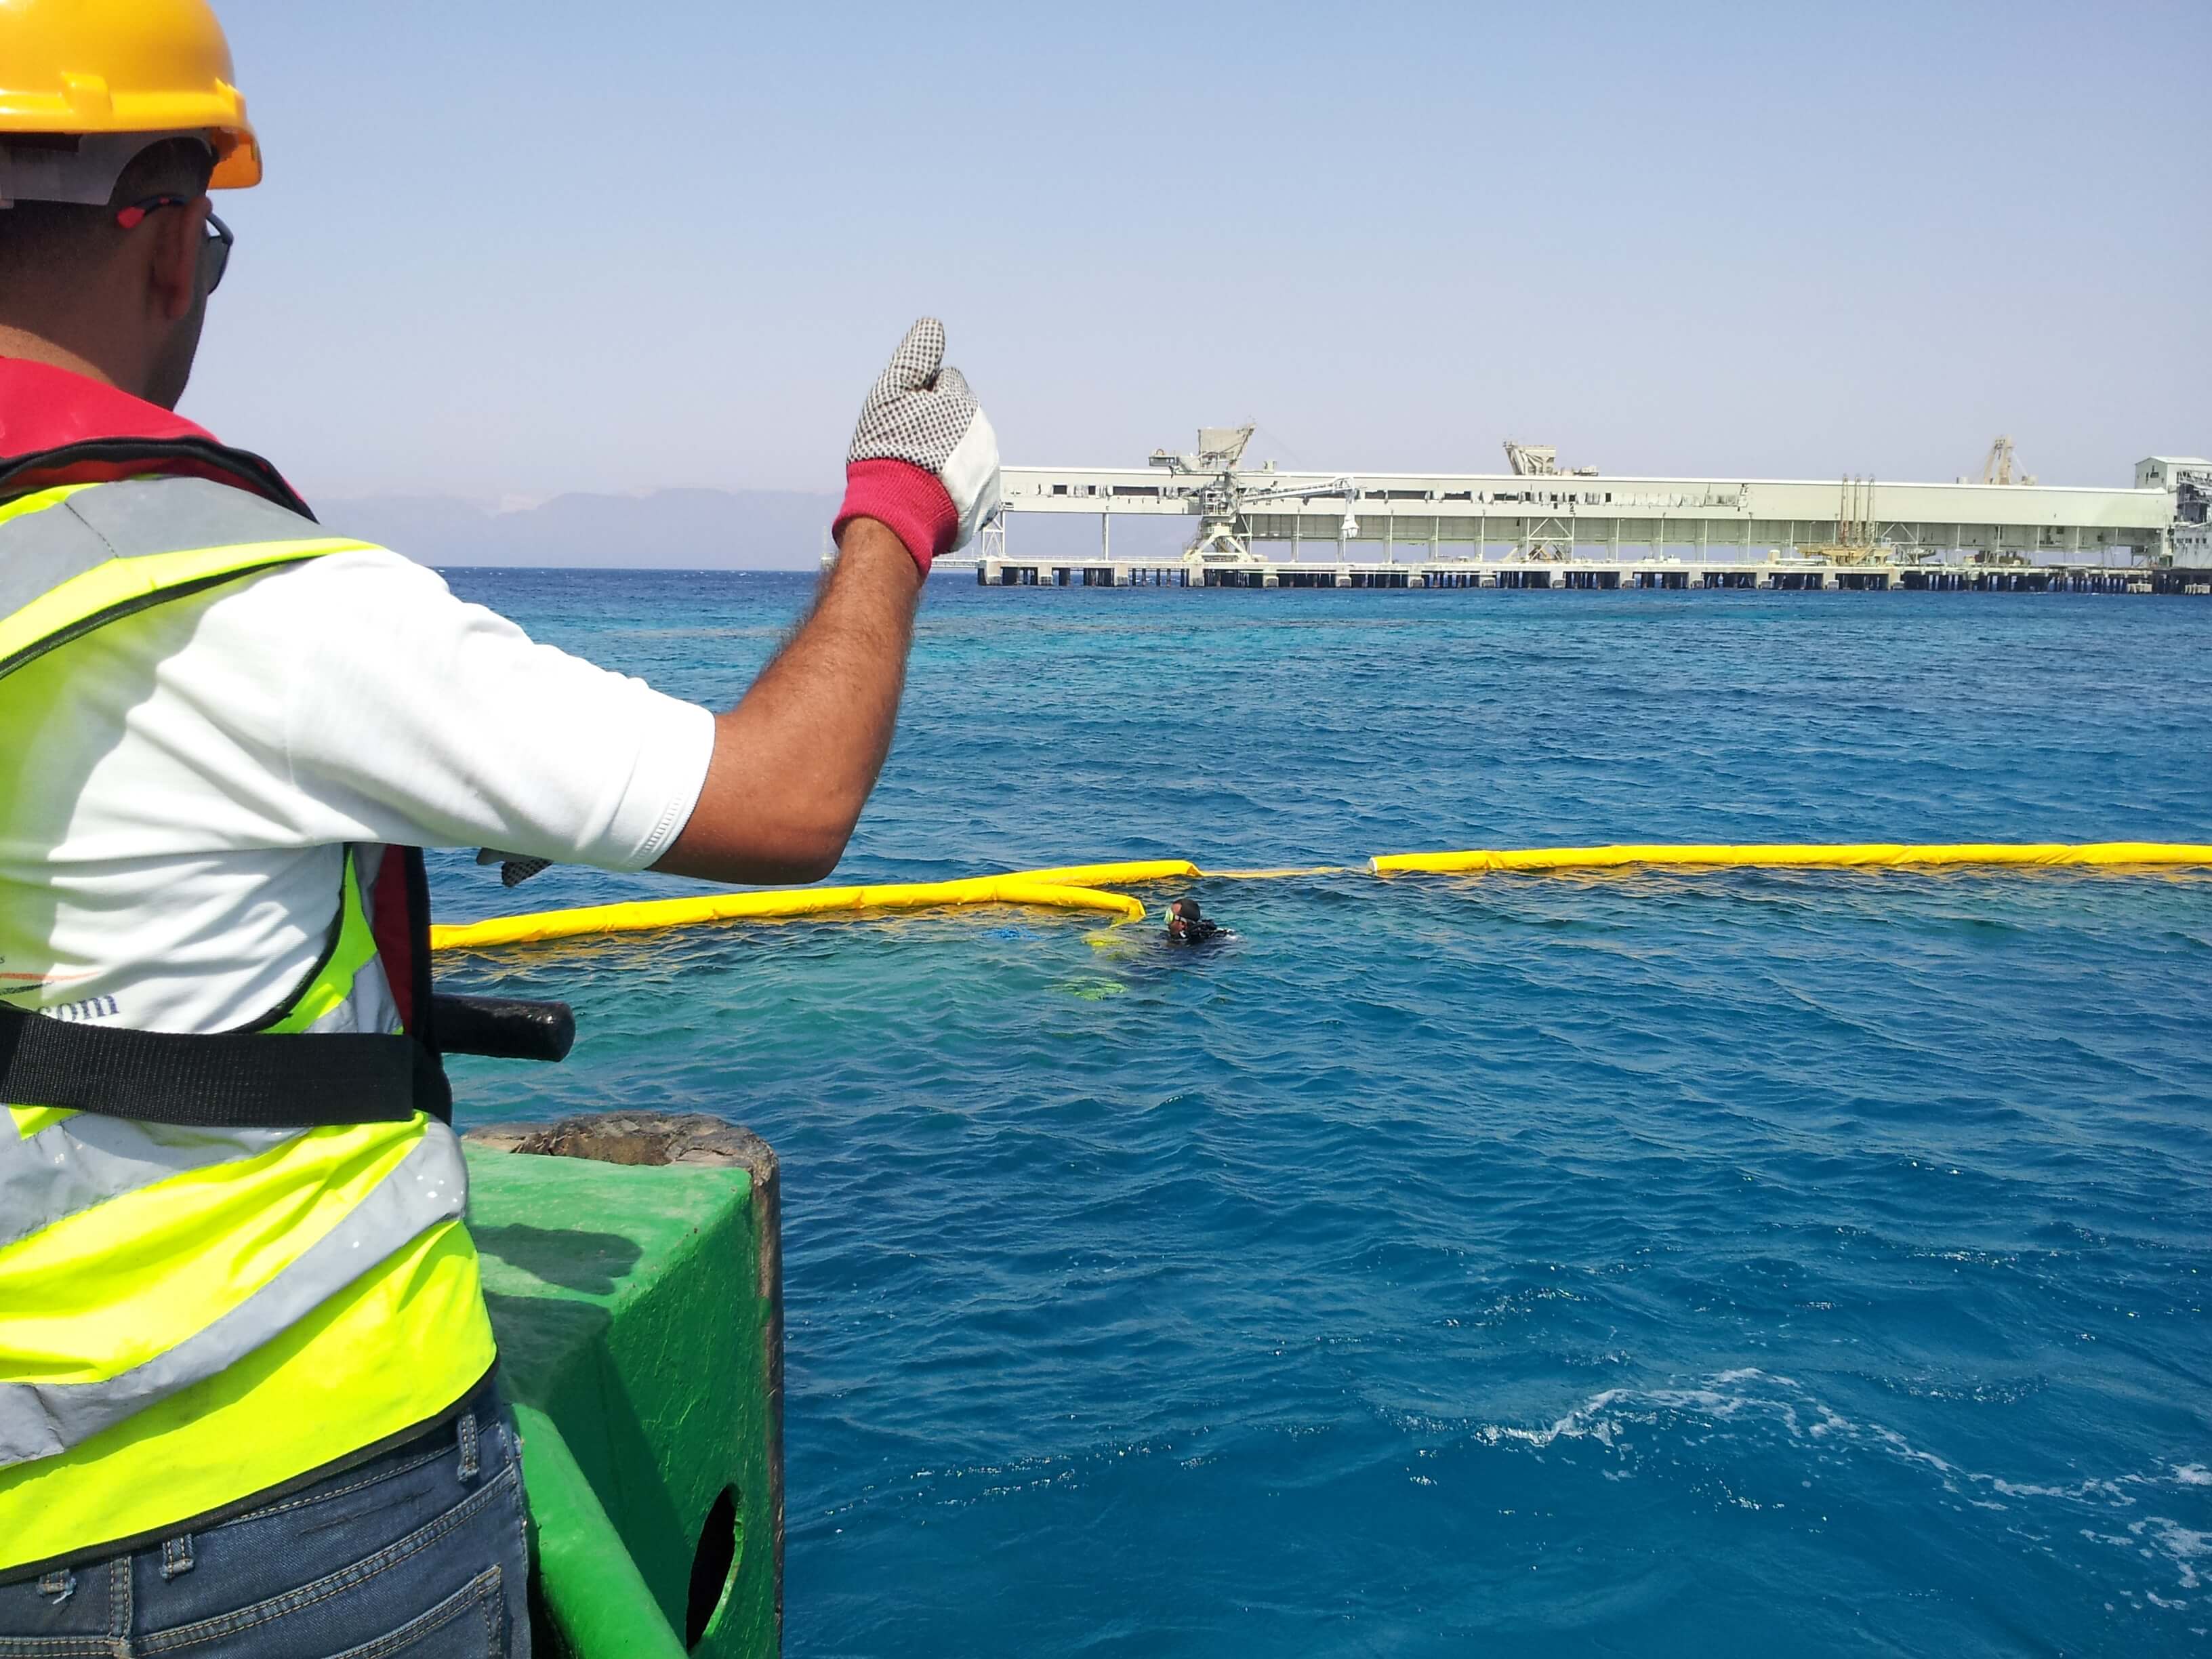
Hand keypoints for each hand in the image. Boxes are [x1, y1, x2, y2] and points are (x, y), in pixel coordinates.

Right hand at [832, 318, 1000, 572]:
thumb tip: (934, 324)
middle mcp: (982, 431)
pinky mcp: (987, 500)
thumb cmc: (889, 449)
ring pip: (967, 450)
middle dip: (939, 424)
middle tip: (910, 446)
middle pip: (958, 416)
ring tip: (921, 473)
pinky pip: (972, 483)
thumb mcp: (891, 393)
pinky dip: (957, 485)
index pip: (945, 382)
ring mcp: (987, 468)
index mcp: (960, 401)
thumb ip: (915, 357)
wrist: (900, 512)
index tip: (904, 416)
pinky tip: (934, 493)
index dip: (921, 395)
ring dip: (949, 456)